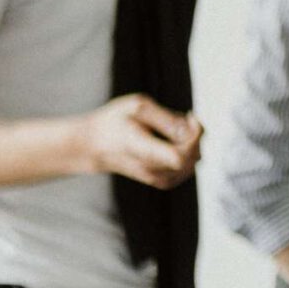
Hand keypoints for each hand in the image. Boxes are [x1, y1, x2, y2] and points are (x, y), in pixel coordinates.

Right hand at [80, 95, 200, 187]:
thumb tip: (191, 129)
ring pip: (193, 162)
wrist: (93, 145)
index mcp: (141, 148)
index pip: (179, 156)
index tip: (189, 116)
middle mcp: (150, 168)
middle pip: (192, 156)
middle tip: (183, 118)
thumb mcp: (137, 107)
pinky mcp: (162, 181)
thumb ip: (166, 118)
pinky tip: (175, 139)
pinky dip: (189, 152)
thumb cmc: (114, 121)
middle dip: (195, 134)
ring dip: (192, 143)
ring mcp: (156, 178)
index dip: (194, 136)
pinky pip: (188, 167)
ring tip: (174, 128)